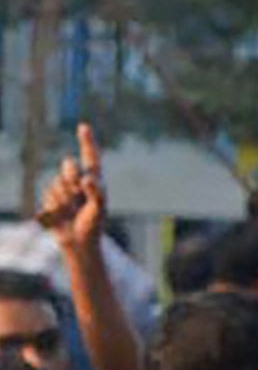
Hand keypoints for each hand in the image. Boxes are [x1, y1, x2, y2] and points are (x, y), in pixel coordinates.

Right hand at [33, 122, 99, 255]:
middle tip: (78, 198)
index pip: (90, 157)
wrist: (78, 243)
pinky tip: (60, 218)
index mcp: (94, 180)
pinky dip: (54, 209)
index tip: (83, 126)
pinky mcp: (50, 200)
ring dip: (63, 200)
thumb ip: (96, 193)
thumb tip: (87, 178)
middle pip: (67, 167)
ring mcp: (62, 190)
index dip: (86, 141)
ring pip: (55, 184)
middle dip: (70, 180)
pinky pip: (47, 198)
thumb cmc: (93, 225)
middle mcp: (77, 181)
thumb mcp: (99, 209)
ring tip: (71, 213)